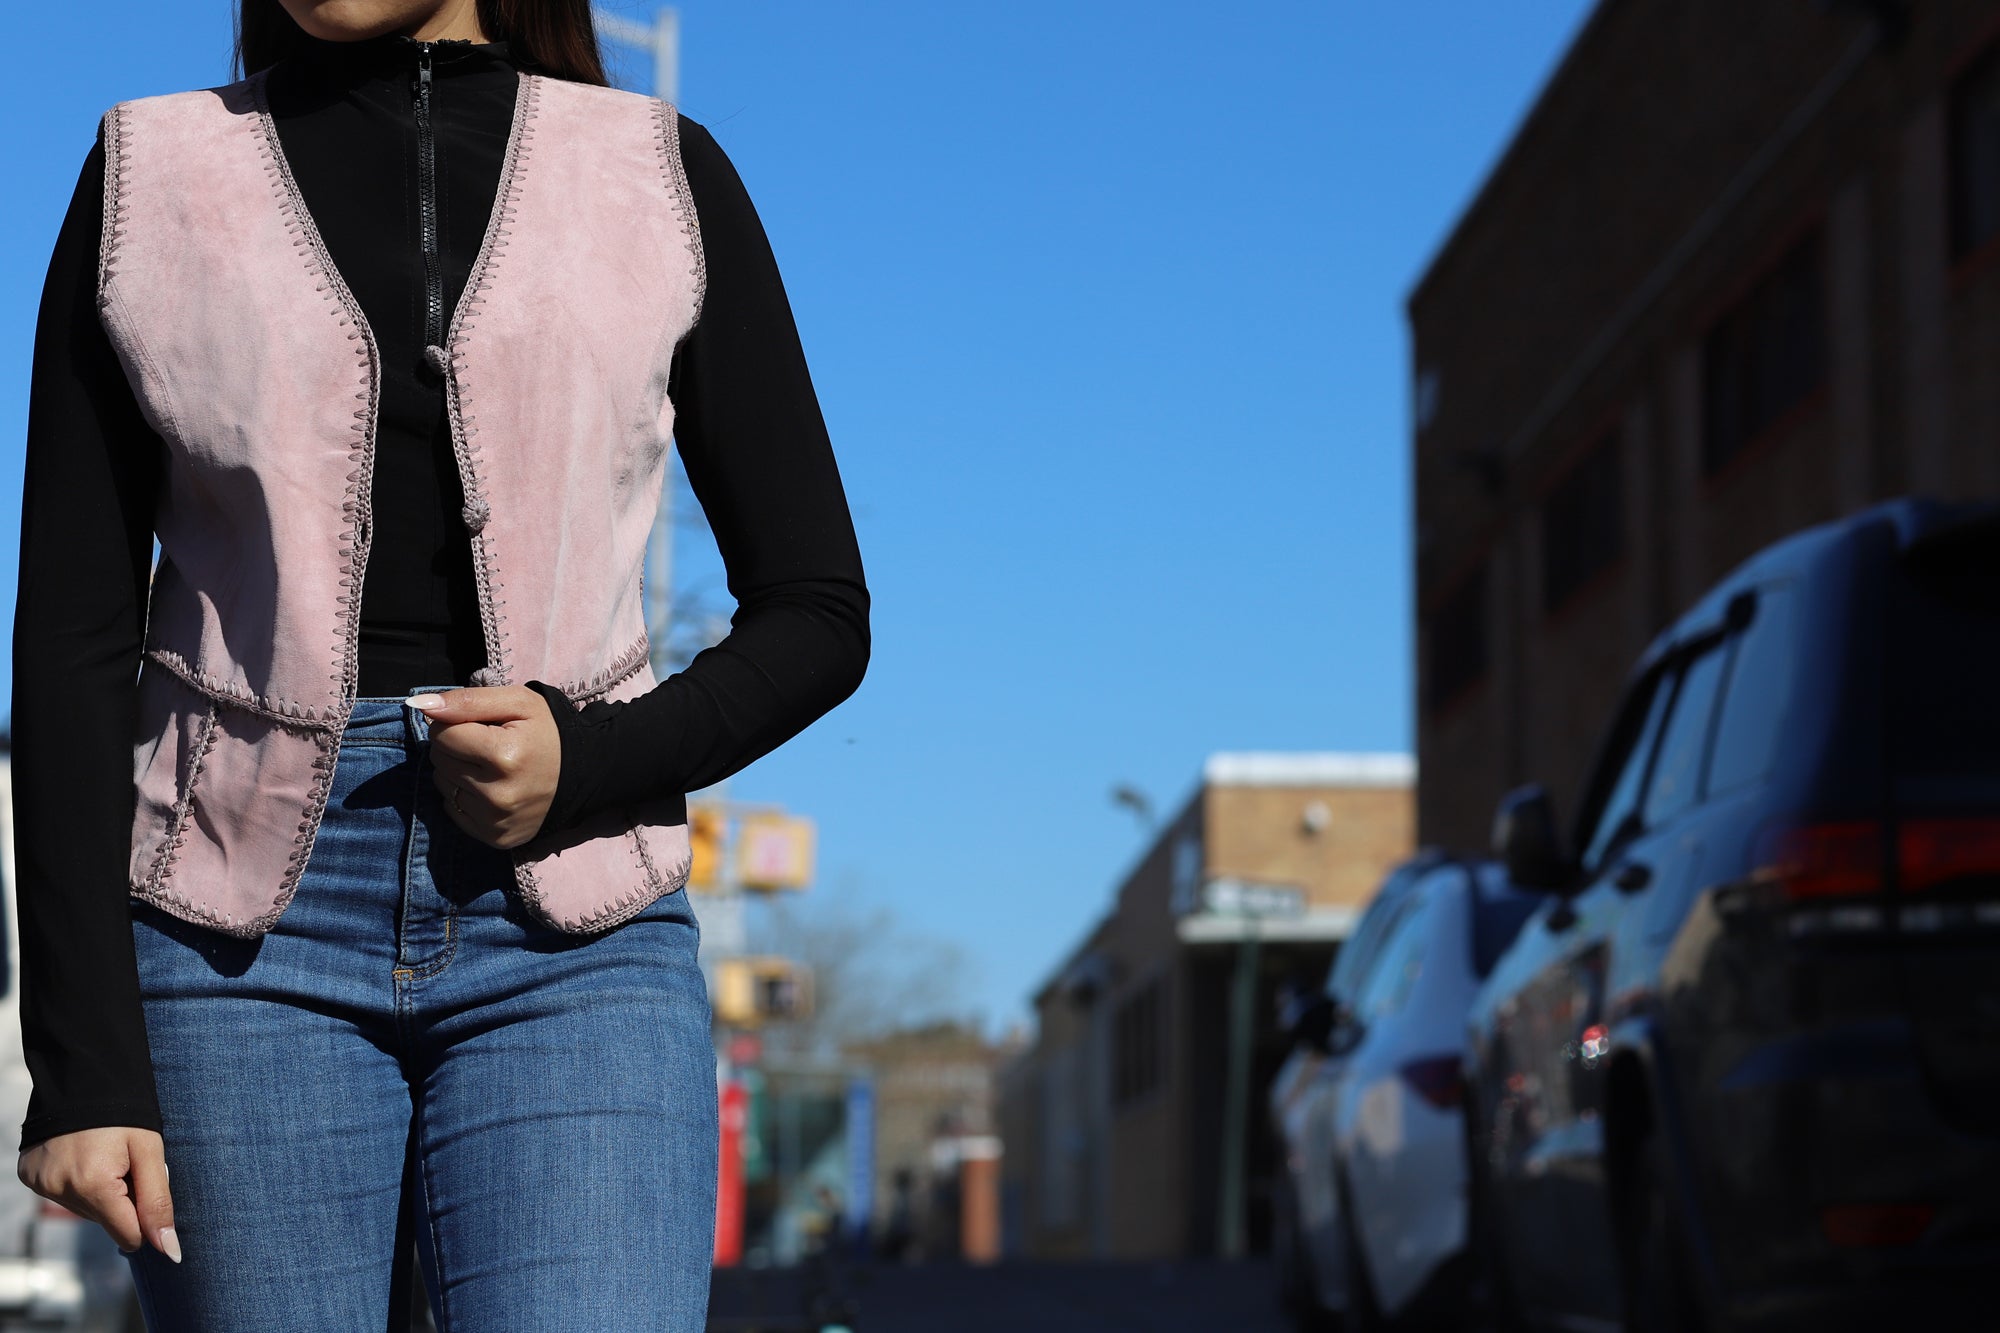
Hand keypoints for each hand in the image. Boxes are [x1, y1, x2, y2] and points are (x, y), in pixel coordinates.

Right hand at [18, 1126, 178, 1261]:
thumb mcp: (151, 1152)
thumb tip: (169, 1249)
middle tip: (125, 1164)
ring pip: (84, 1210)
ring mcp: (41, 1183)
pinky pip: (62, 1194)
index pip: (127, 1235)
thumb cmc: (126, 1113)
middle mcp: (61, 1189)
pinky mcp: (29, 1176)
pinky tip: (82, 1157)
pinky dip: (77, 1183)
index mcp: (94, 1185)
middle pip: (105, 1222)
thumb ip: (158, 1202)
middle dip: (122, 1200)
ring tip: (104, 1156)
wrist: (83, 1076)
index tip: (149, 1197)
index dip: (144, 1221)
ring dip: (100, 1192)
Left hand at [409, 685, 560, 848]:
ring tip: (491, 768)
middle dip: (456, 747)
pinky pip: (452, 809)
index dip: (457, 724)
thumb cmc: (547, 733)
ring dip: (458, 771)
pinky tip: (491, 789)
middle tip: (488, 746)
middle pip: (439, 759)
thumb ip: (467, 700)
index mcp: (504, 755)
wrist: (583, 777)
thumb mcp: (518, 703)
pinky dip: (465, 796)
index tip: (481, 726)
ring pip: (442, 784)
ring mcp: (495, 820)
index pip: (441, 734)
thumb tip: (419, 706)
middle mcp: (497, 794)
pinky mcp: (494, 837)